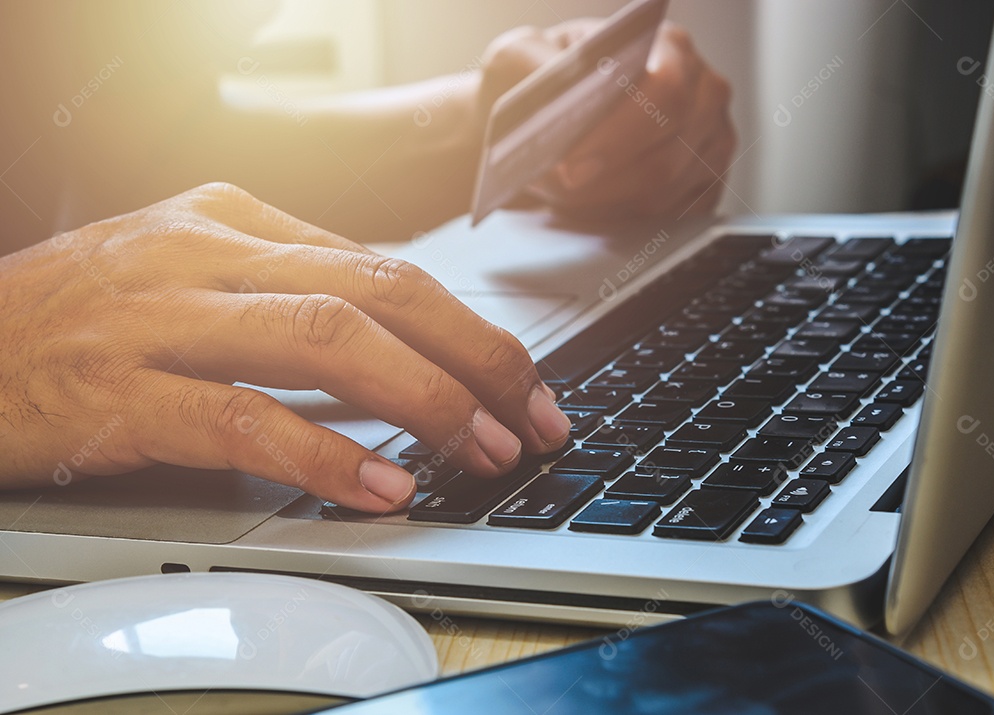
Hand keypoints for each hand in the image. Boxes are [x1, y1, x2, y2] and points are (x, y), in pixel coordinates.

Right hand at [0, 183, 569, 511]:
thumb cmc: (79, 319)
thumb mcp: (193, 278)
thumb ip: (288, 298)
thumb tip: (401, 346)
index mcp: (234, 219)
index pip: (387, 268)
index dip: (470, 330)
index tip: (522, 381)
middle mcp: (207, 252)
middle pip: (381, 292)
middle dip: (476, 358)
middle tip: (533, 417)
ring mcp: (161, 316)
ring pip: (327, 339)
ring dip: (426, 400)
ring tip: (481, 449)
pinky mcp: (117, 390)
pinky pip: (244, 418)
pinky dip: (326, 454)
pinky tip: (382, 485)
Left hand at [480, 20, 735, 218]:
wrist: (552, 117)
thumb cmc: (543, 83)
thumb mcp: (522, 56)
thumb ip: (531, 64)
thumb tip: (549, 98)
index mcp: (670, 49)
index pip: (664, 95)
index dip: (618, 137)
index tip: (569, 166)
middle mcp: (704, 95)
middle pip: (667, 159)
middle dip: (604, 184)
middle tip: (559, 190)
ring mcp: (712, 145)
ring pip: (664, 198)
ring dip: (607, 206)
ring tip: (565, 195)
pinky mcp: (706, 190)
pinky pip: (671, 223)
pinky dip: (626, 224)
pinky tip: (594, 210)